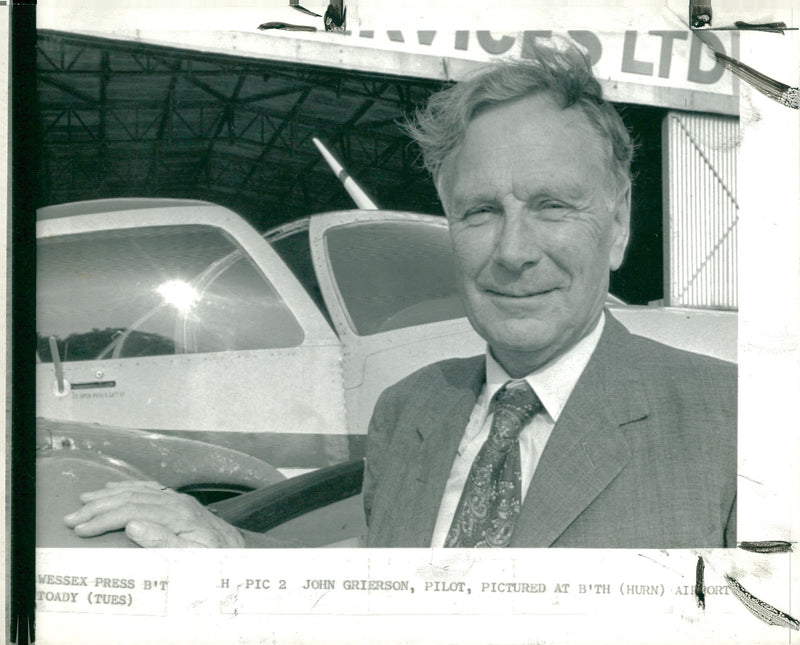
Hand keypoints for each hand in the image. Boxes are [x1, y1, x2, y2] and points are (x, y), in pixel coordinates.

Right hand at [63, 481, 244, 547]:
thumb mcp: (193, 559)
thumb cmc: (217, 560)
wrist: (241, 555)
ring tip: (85, 500)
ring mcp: (179, 501)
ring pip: (138, 492)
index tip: (81, 528)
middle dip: (99, 507)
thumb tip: (134, 524)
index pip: (131, 512)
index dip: (103, 520)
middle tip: (73, 517)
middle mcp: (178, 503)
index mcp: (178, 515)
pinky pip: (150, 490)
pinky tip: (116, 488)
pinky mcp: (181, 503)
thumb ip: (164, 542)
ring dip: (109, 496)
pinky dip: (129, 487)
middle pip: (131, 499)